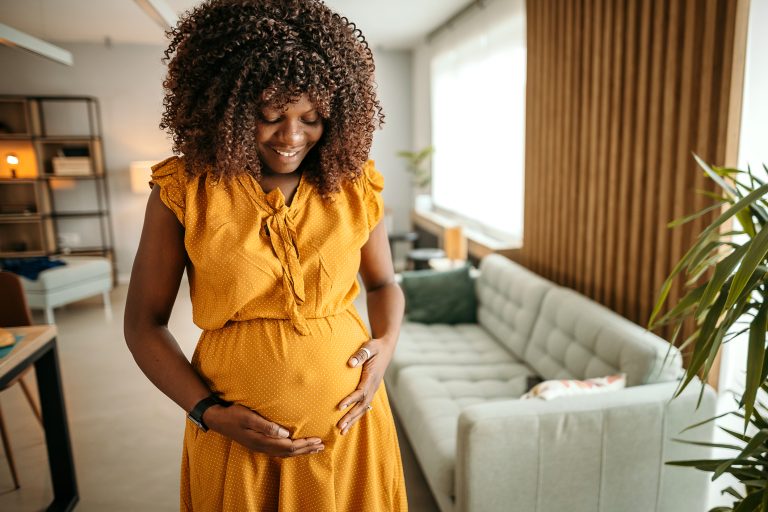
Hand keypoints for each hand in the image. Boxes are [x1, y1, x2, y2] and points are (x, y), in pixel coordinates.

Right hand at [204, 403, 323, 456]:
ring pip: (285, 453)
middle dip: (306, 449)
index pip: (289, 446)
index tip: (317, 440)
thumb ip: (266, 426)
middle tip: (321, 446)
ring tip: (313, 449)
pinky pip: (279, 451)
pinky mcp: (259, 444)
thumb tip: (285, 433)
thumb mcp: (248, 417)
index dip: (304, 444)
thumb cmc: (234, 415)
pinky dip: (292, 450)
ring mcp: (260, 447)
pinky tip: (296, 447)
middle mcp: (263, 447)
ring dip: (301, 451)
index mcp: (262, 441)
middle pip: (289, 452)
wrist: (218, 419)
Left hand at [337, 338, 393, 434]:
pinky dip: (357, 416)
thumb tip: (350, 363)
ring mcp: (373, 389)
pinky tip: (350, 424)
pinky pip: (364, 406)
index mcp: (372, 377)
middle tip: (340, 427)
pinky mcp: (370, 390)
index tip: (339, 407)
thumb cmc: (375, 347)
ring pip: (363, 408)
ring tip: (342, 432)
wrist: (386, 348)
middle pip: (362, 405)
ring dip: (353, 420)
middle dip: (351, 417)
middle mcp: (373, 386)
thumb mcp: (369, 347)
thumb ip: (360, 354)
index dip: (350, 400)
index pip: (361, 392)